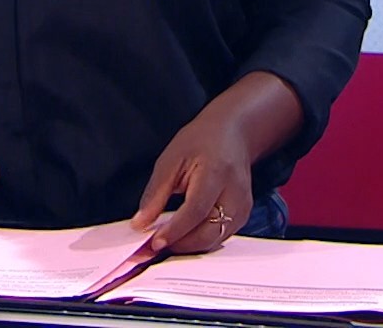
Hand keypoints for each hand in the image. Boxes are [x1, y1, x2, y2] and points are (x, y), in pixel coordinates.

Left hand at [130, 113, 252, 253]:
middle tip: (153, 247)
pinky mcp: (242, 217)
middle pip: (209, 232)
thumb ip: (155, 193)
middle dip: (180, 245)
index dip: (175, 230)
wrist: (232, 135)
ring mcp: (242, 207)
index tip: (154, 242)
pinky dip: (198, 241)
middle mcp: (235, 194)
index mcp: (216, 173)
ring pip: (214, 240)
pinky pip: (218, 237)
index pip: (196, 210)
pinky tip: (181, 236)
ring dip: (188, 247)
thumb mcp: (171, 160)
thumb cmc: (201, 141)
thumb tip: (140, 223)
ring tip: (164, 241)